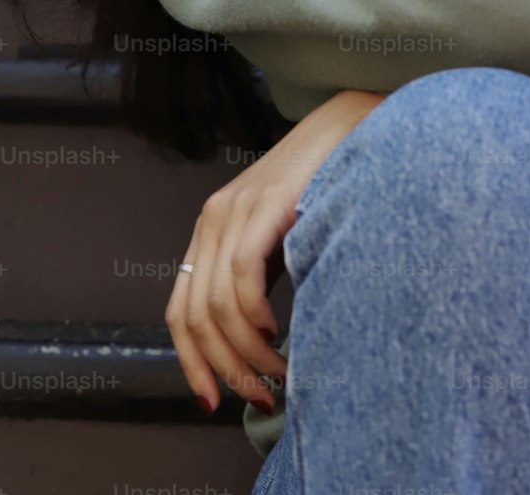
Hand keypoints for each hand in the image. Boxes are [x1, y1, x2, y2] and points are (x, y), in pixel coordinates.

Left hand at [165, 88, 385, 414]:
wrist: (351, 127)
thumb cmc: (323, 188)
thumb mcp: (280, 240)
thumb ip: (262, 280)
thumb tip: (260, 349)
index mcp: (210, 232)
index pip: (178, 312)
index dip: (191, 363)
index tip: (212, 402)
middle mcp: (213, 220)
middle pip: (195, 317)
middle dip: (224, 369)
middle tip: (259, 396)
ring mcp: (236, 209)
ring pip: (217, 304)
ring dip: (248, 352)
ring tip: (279, 373)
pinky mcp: (266, 203)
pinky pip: (244, 272)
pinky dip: (255, 314)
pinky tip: (276, 331)